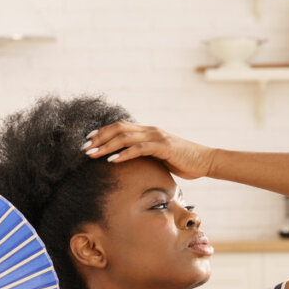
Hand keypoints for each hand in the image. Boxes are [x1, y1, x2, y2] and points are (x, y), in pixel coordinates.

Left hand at [81, 119, 215, 179]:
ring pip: (125, 137)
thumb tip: (131, 161)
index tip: (87, 141)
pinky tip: (112, 160)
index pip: (120, 127)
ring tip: (92, 154)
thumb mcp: (160, 157)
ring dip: (106, 145)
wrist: (205, 161)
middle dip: (99, 138)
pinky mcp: (163, 147)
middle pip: (118, 129)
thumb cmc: (183, 161)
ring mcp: (156, 137)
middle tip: (83, 148)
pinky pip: (139, 149)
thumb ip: (146, 155)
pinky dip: (124, 153)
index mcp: (148, 132)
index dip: (102, 132)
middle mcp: (150, 130)